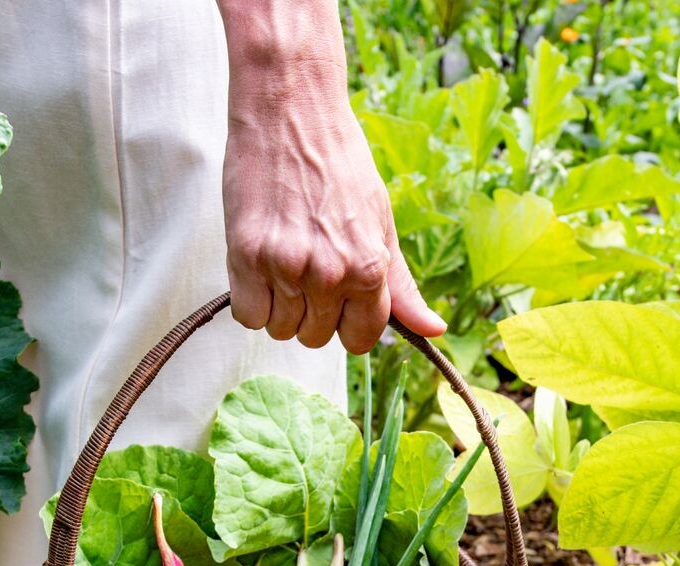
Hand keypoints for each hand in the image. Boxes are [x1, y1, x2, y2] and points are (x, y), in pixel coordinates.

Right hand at [217, 0, 444, 354]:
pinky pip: (249, 316)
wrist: (291, 111)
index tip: (339, 304)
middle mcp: (329, 273)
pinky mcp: (246, 256)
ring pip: (281, 330)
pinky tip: (260, 265)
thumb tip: (433, 331)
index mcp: (369, 266)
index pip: (361, 340)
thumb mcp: (381, 222)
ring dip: (280, 307)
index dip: (349, 325)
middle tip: (307, 268)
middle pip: (317, 339)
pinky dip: (251, 301)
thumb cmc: (339, 163)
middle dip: (312, 314)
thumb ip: (401, 286)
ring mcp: (285, 266)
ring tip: (284, 260)